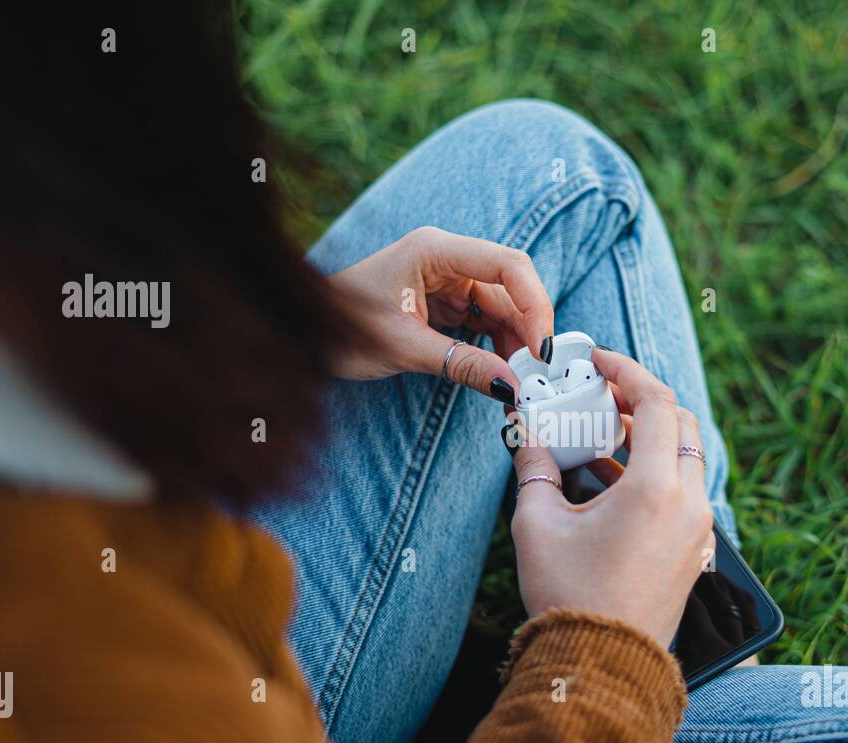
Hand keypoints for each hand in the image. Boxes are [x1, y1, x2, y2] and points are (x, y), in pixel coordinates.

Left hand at [324, 226, 553, 397]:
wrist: (306, 334)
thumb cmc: (341, 327)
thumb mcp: (404, 349)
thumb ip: (461, 364)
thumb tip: (511, 386)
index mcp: (435, 250)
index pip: (507, 266)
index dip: (534, 304)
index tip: (541, 348)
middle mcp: (448, 258)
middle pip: (511, 287)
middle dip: (529, 329)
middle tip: (538, 373)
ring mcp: (449, 280)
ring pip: (502, 309)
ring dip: (515, 344)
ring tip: (522, 383)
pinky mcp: (446, 303)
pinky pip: (485, 323)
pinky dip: (497, 348)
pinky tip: (503, 374)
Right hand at [505, 350, 714, 647]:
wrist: (601, 667)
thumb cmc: (569, 597)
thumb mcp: (538, 524)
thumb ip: (533, 466)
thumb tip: (524, 431)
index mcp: (657, 489)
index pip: (656, 402)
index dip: (626, 370)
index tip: (597, 360)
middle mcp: (689, 504)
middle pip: (679, 424)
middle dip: (641, 401)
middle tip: (601, 395)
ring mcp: (698, 531)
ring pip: (684, 459)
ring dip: (648, 438)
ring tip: (602, 437)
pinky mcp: (693, 552)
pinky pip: (682, 493)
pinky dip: (654, 474)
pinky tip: (612, 482)